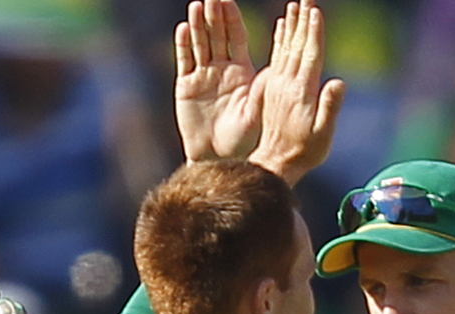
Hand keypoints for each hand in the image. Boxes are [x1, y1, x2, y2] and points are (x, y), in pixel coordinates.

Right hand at [175, 0, 263, 162]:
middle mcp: (221, 69)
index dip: (232, 19)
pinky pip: (185, 62)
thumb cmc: (242, 138)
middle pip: (217, 36)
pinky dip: (183, 46)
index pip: (236, 38)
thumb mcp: (255, 113)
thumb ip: (261, 92)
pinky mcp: (186, 87)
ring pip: (200, 44)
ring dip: (197, 25)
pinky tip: (182, 29)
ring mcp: (203, 77)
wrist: (217, 157)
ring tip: (195, 6)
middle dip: (213, 16)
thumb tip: (272, 73)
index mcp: (241, 71)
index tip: (228, 1)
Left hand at [247, 0, 344, 186]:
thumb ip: (329, 108)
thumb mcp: (322, 135)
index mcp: (302, 92)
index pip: (310, 55)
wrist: (275, 165)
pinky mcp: (272, 90)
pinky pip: (276, 59)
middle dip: (302, 21)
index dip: (313, 32)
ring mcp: (278, 86)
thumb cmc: (304, 152)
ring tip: (294, 4)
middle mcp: (288, 85)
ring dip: (290, 25)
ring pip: (285, 49)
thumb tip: (338, 82)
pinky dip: (280, 41)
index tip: (315, 10)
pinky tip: (281, 27)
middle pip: (296, 46)